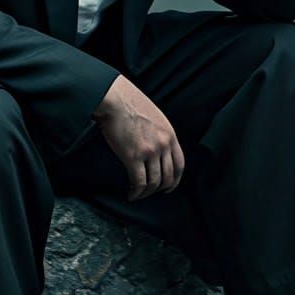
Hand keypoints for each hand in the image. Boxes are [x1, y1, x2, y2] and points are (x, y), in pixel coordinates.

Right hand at [92, 75, 184, 200]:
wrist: (114, 99)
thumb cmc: (129, 103)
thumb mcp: (154, 116)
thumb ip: (159, 133)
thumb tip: (155, 147)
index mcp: (169, 134)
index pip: (180, 164)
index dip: (175, 179)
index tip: (169, 187)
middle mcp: (163, 145)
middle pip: (168, 176)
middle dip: (160, 189)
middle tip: (151, 193)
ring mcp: (149, 152)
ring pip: (154, 182)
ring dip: (146, 193)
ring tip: (138, 195)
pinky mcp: (133, 157)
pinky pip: (139, 182)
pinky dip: (136, 192)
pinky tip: (131, 194)